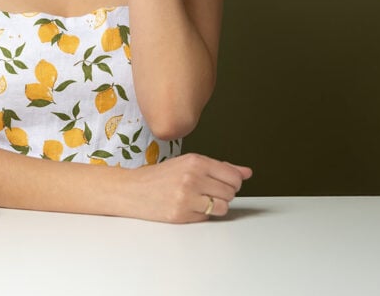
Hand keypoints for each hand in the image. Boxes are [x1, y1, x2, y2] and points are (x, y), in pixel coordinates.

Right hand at [126, 153, 252, 223]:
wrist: (133, 190)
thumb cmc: (160, 176)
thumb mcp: (189, 163)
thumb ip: (220, 167)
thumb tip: (246, 172)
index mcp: (195, 161)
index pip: (233, 177)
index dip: (233, 182)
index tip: (226, 183)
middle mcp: (192, 178)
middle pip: (230, 193)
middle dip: (224, 194)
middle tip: (209, 191)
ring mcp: (186, 197)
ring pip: (222, 207)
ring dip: (216, 206)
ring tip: (201, 200)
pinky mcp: (181, 215)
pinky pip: (207, 217)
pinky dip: (202, 214)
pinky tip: (189, 207)